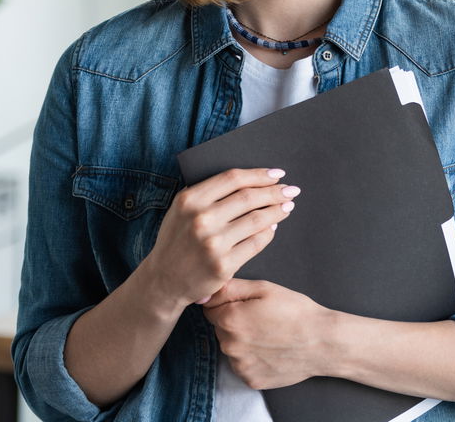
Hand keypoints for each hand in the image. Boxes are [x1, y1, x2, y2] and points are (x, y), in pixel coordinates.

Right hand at [140, 168, 300, 309]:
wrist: (164, 280)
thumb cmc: (177, 240)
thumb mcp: (181, 210)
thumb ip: (207, 193)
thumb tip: (250, 180)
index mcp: (189, 200)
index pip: (233, 179)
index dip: (259, 174)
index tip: (277, 173)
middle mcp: (201, 219)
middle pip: (249, 197)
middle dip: (275, 192)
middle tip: (290, 190)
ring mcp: (213, 243)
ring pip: (257, 219)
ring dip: (277, 211)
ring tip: (287, 206)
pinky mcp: (224, 265)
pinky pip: (256, 243)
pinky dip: (269, 233)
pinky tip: (273, 227)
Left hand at [203, 279, 334, 389]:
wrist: (322, 343)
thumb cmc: (296, 311)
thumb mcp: (265, 288)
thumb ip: (230, 288)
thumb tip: (205, 293)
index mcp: (230, 320)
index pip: (211, 309)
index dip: (229, 304)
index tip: (250, 306)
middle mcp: (229, 346)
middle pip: (220, 330)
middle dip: (235, 323)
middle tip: (262, 320)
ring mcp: (240, 366)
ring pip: (231, 349)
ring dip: (243, 342)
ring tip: (269, 336)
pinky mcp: (250, 380)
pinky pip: (243, 366)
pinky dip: (252, 359)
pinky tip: (271, 351)